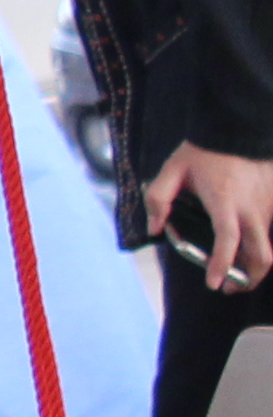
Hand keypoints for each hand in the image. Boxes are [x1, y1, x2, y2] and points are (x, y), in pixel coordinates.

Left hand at [152, 143, 272, 292]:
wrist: (237, 129)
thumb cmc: (203, 151)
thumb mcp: (171, 169)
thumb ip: (158, 199)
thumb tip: (155, 229)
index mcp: (225, 201)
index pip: (228, 239)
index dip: (222, 264)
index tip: (213, 284)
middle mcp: (251, 208)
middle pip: (262, 254)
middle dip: (248, 278)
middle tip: (229, 288)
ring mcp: (267, 206)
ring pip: (269, 246)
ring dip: (254, 265)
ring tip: (233, 273)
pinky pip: (270, 231)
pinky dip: (259, 246)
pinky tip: (243, 249)